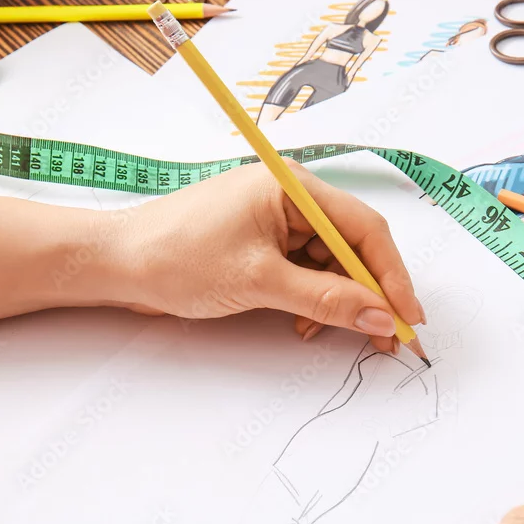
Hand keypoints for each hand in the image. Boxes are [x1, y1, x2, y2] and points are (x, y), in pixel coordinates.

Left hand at [101, 161, 424, 352]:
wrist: (114, 264)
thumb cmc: (177, 257)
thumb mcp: (260, 282)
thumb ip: (326, 301)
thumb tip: (381, 317)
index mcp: (292, 187)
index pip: (363, 228)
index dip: (392, 275)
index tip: (409, 317)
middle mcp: (289, 196)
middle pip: (350, 246)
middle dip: (366, 293)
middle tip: (385, 337)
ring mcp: (273, 219)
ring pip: (327, 263)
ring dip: (335, 301)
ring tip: (325, 333)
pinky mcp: (259, 241)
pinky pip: (302, 270)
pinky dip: (309, 299)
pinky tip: (301, 322)